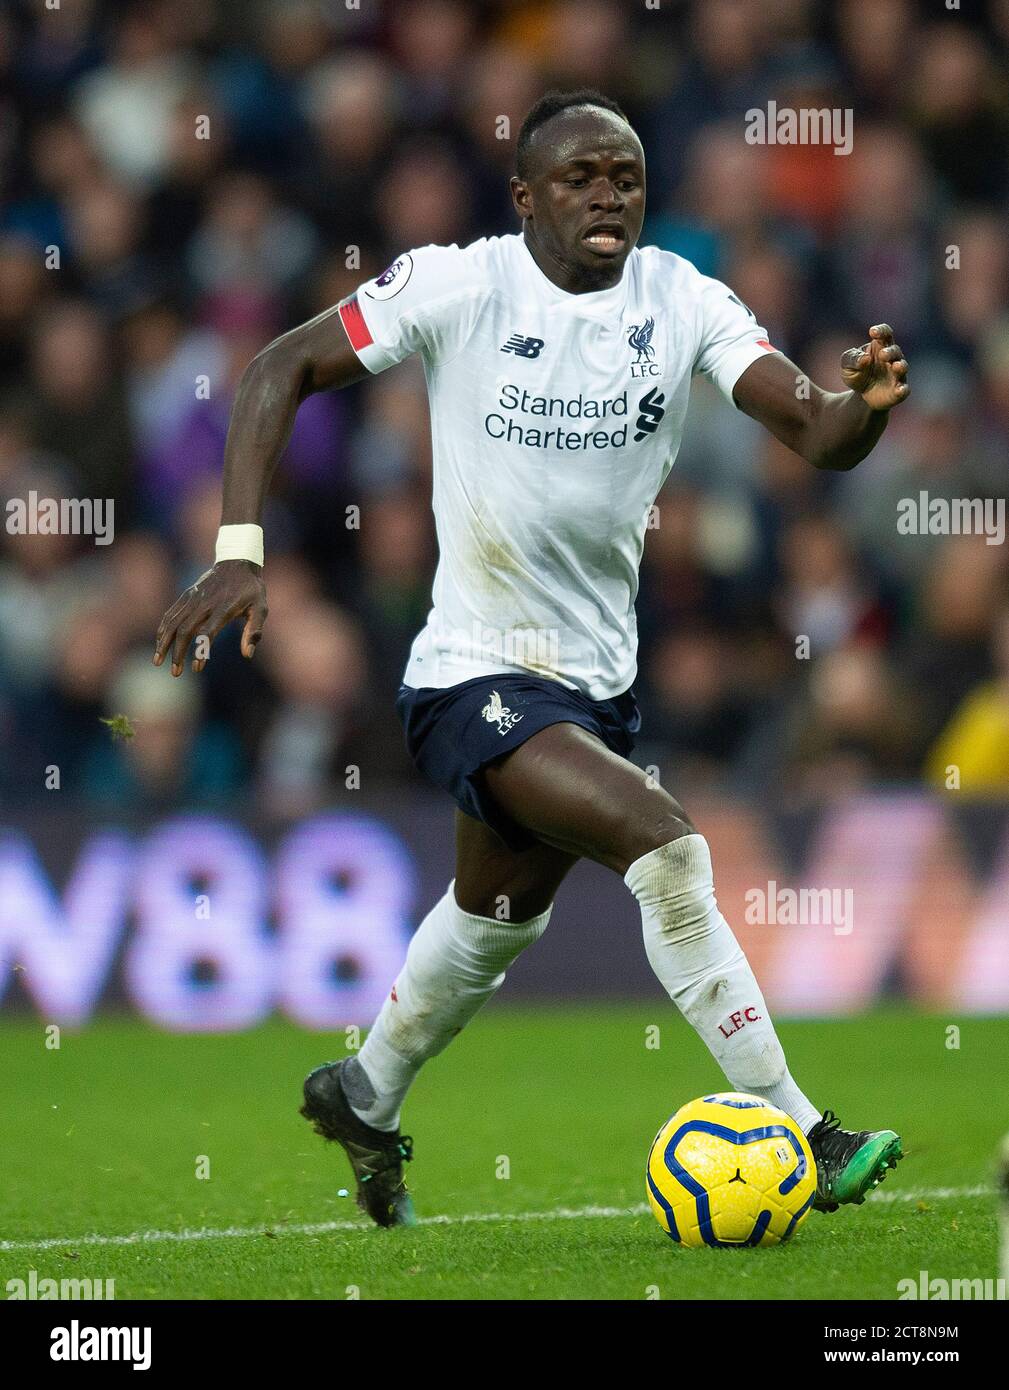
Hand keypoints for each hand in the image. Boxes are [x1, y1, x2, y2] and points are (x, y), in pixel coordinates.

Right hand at [153, 560, 267, 675]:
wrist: (237, 562)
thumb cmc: (251, 590)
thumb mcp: (261, 608)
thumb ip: (254, 631)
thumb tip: (247, 654)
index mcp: (223, 608)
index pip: (208, 632)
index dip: (201, 650)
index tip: (196, 668)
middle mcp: (205, 603)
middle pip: (185, 630)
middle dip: (177, 653)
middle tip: (175, 673)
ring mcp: (193, 598)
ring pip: (172, 622)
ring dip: (163, 643)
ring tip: (157, 662)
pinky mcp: (187, 595)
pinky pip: (170, 613)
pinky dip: (163, 629)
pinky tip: (159, 643)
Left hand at [840, 324, 908, 411]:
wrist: (860, 396)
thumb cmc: (856, 374)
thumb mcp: (847, 365)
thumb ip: (852, 358)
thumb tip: (865, 358)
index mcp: (880, 347)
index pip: (885, 334)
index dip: (882, 331)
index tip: (873, 332)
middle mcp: (892, 358)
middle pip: (895, 350)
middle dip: (890, 352)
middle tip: (882, 355)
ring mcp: (897, 374)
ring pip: (903, 367)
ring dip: (900, 366)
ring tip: (896, 366)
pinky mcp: (898, 391)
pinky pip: (904, 389)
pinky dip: (902, 389)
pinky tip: (899, 390)